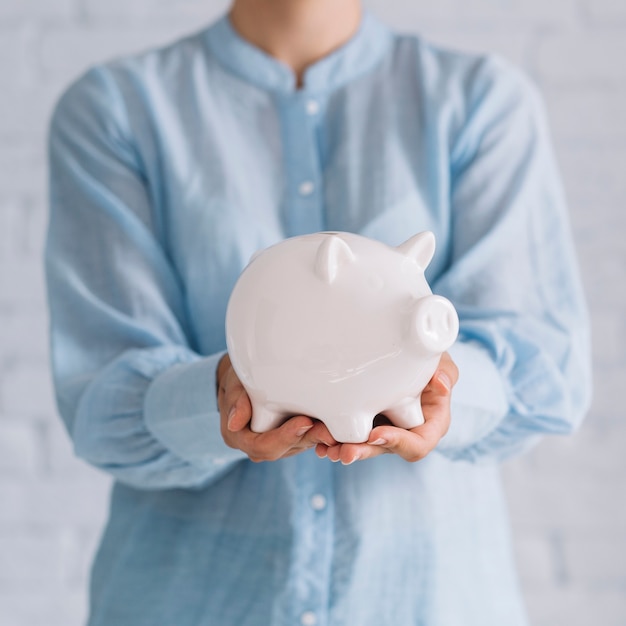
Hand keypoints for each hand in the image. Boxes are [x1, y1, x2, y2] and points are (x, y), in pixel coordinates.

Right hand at [216, 353, 336, 461]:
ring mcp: (276, 443)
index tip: (304, 421)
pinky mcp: (291, 437)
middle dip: (308, 438)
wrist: (243, 377)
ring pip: (299, 445)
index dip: (284, 437)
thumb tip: (234, 424)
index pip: (262, 445)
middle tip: (328, 429)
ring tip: (336, 427)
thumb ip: (236, 401)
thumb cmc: (237, 378)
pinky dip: (320, 431)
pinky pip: (306, 438)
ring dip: (318, 437)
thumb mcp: (233, 383)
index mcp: (238, 437)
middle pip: (284, 449)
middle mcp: (258, 446)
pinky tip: (336, 425)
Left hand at [316, 352, 458, 464]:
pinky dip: (330, 436)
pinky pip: (344, 432)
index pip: (417, 444)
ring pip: (360, 445)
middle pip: (383, 450)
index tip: (376, 435)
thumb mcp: (440, 358)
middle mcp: (403, 431)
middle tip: (342, 452)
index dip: (398, 443)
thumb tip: (441, 384)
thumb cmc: (428, 351)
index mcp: (429, 424)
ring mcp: (381, 426)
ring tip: (323, 447)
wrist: (403, 343)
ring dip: (341, 448)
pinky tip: (314, 436)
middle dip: (362, 452)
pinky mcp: (361, 418)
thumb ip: (446, 371)